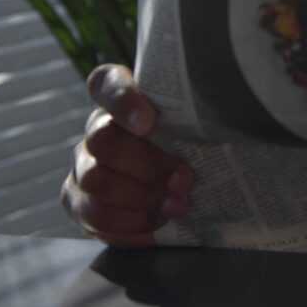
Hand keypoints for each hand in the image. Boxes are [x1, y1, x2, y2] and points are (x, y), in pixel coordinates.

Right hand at [60, 63, 193, 245]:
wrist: (184, 188)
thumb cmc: (195, 145)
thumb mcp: (199, 123)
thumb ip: (198, 114)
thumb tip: (226, 115)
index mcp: (122, 99)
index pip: (106, 83)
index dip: (122, 100)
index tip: (150, 122)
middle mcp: (97, 129)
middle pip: (103, 140)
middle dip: (146, 165)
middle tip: (183, 178)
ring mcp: (84, 166)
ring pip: (95, 180)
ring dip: (140, 197)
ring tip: (177, 205)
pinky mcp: (80, 202)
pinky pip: (93, 216)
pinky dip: (129, 223)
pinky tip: (157, 222)